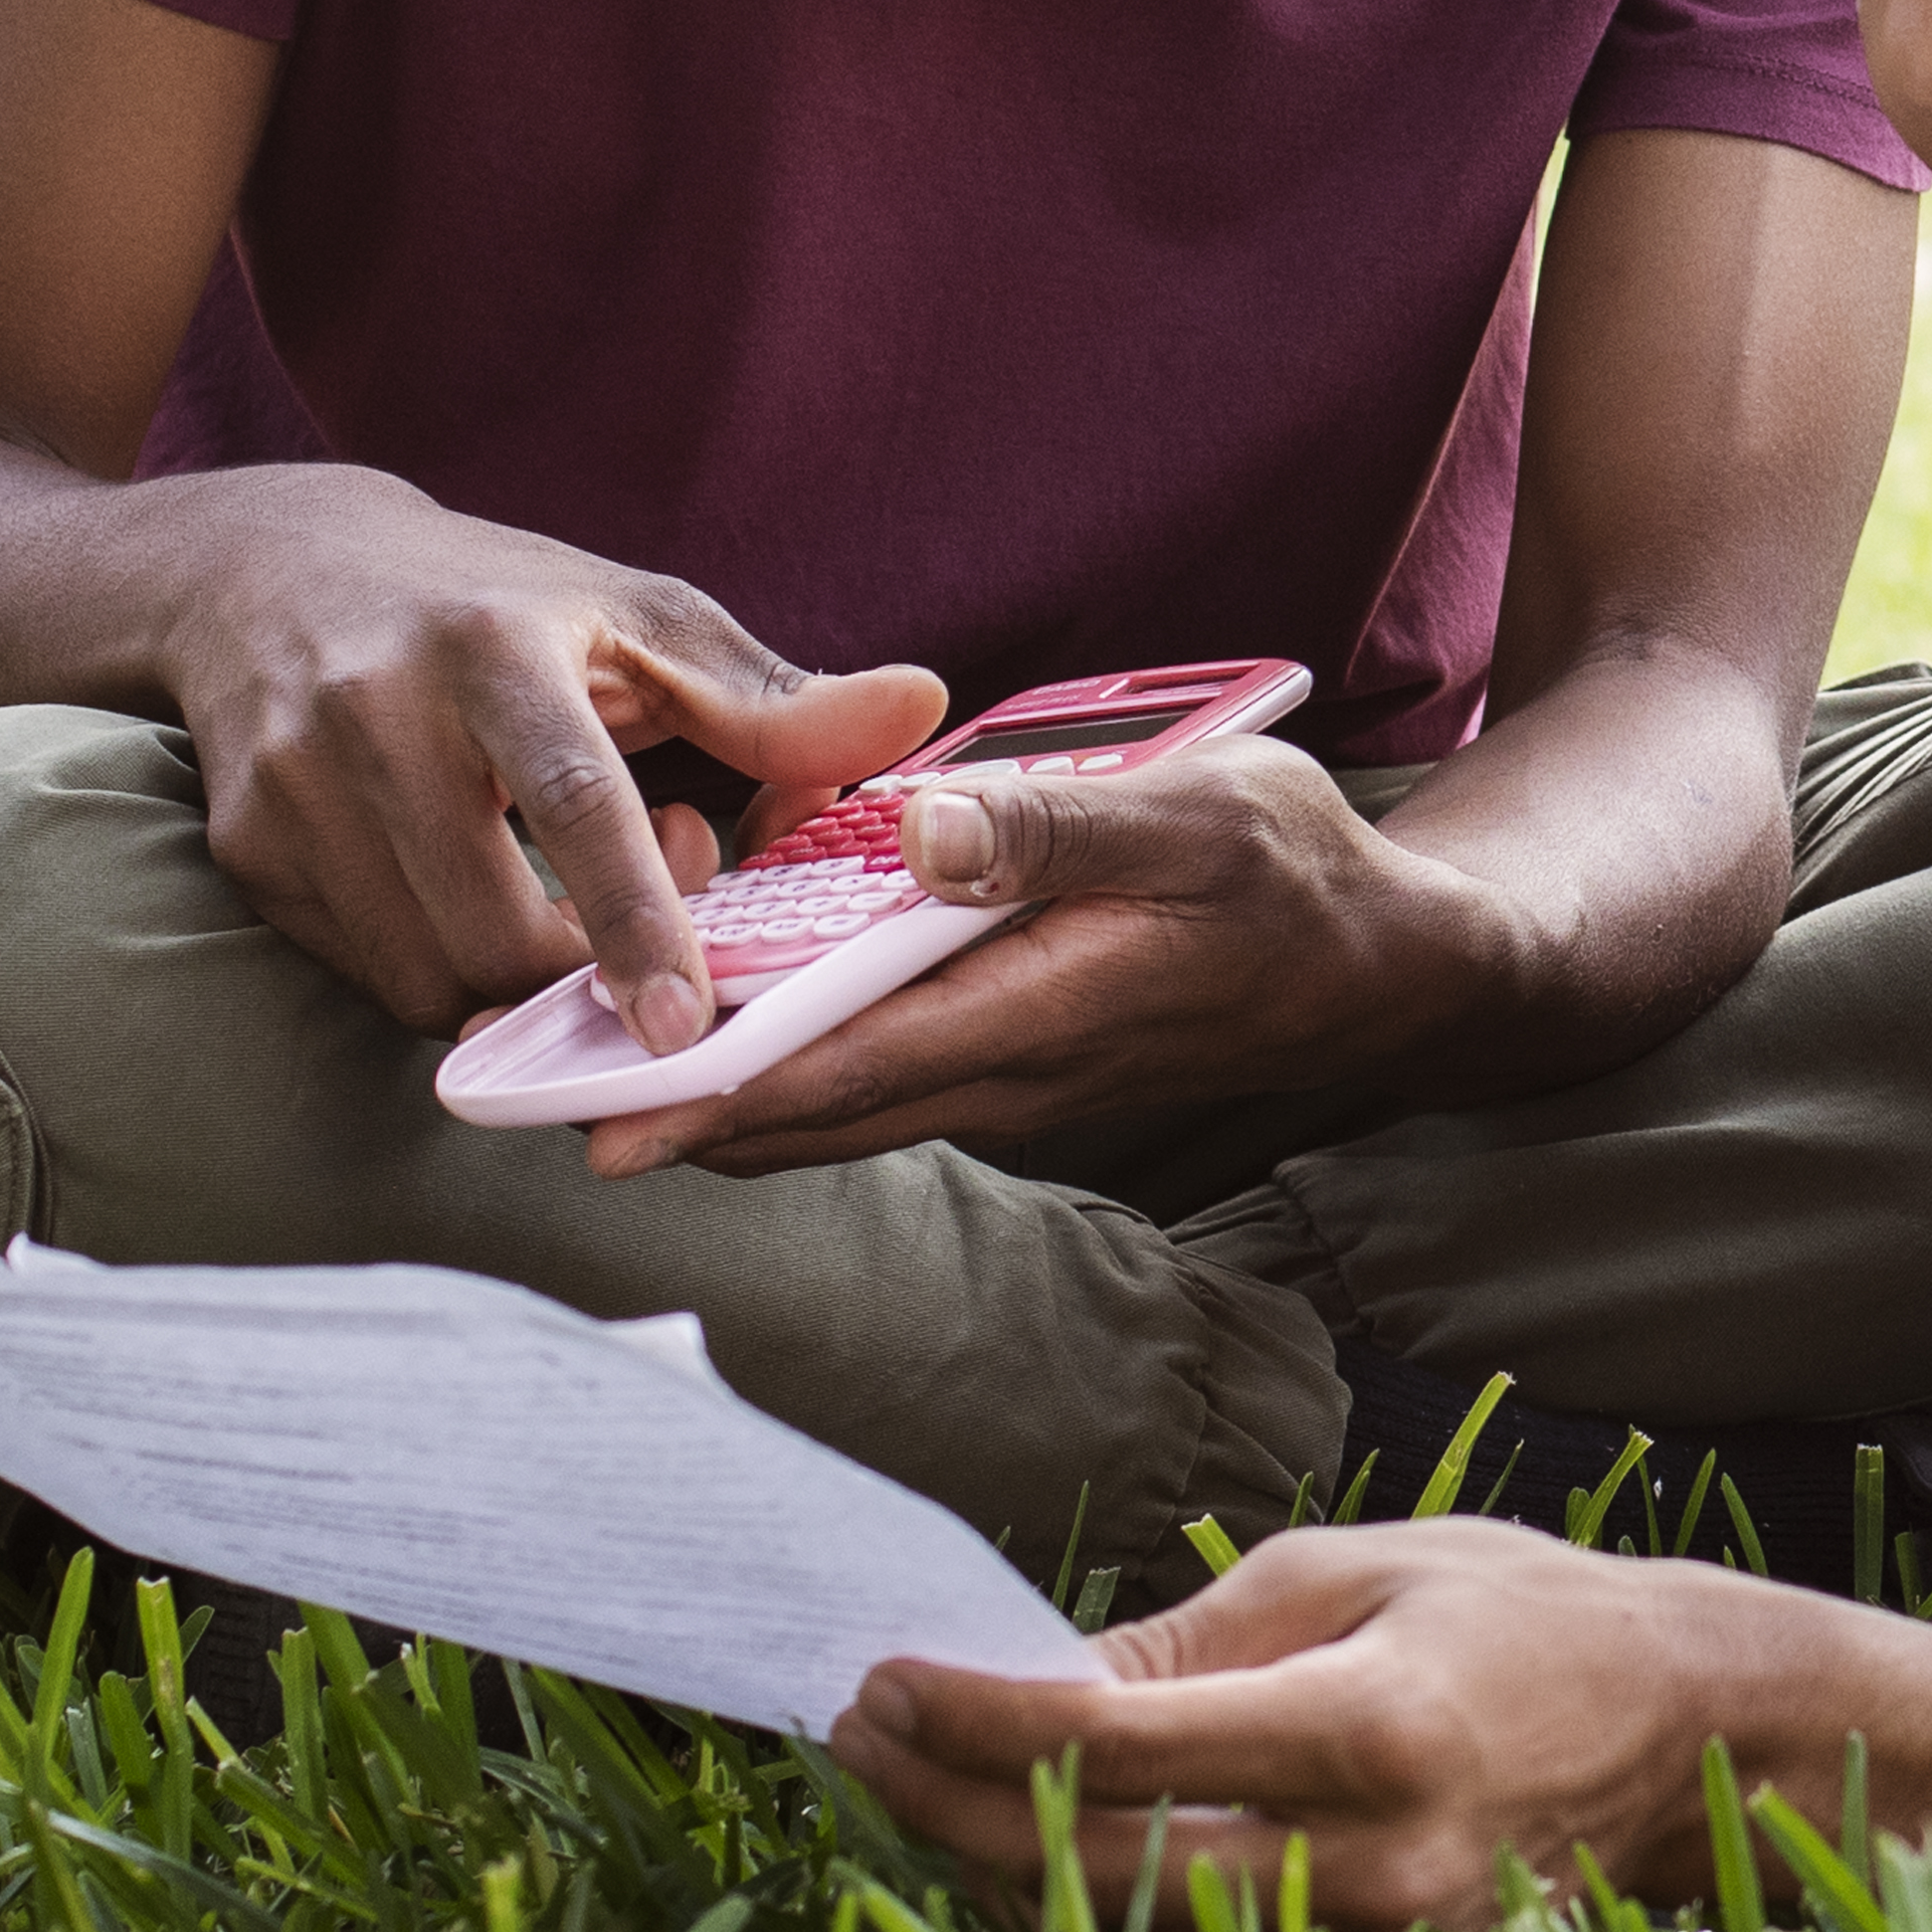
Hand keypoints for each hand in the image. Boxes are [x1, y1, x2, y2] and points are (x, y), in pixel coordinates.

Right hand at [154, 471, 942, 1041]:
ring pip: (423, 975)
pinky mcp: (245, 847)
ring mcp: (291, 786)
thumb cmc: (498, 605)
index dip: (635, 922)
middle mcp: (374, 713)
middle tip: (647, 919)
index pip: (573, 803)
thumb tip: (924, 706)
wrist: (274, 573)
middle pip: (490, 928)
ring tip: (559, 891)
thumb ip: (774, 695)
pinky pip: (365, 972)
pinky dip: (441, 968)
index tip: (685, 1023)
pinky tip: (477, 890)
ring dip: (515, 980)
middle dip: (583, 973)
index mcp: (491, 648)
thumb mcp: (643, 621)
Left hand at [587, 737, 1551, 1180]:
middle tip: (533, 1098)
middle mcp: (1012, 1071)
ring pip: (836, 1112)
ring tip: (592, 1073)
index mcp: (1043, 1010)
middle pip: (810, 1117)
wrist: (1398, 969)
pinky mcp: (1020, 1062)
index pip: (847, 1072)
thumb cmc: (1304, 877)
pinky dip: (791, 1073)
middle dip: (674, 1113)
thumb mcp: (1209, 814)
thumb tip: (919, 833)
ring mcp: (1015, 1079)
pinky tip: (735, 1035)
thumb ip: (1061, 825)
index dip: (715, 1096)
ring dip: (721, 1100)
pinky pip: (880, 1085)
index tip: (598, 1115)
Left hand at [842, 1517, 1861, 1931]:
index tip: (881, 1681)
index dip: (973, 1720)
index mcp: (1369, 1727)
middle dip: (951, 1807)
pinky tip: (1053, 1867)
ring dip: (1009, 1882)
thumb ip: (1195, 1636)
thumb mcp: (1363, 1567)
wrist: (1705, 1741)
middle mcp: (1372, 1868)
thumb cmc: (1529, 1623)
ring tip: (939, 1793)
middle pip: (1093, 1871)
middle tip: (869, 1738)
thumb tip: (1039, 1686)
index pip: (1112, 1742)